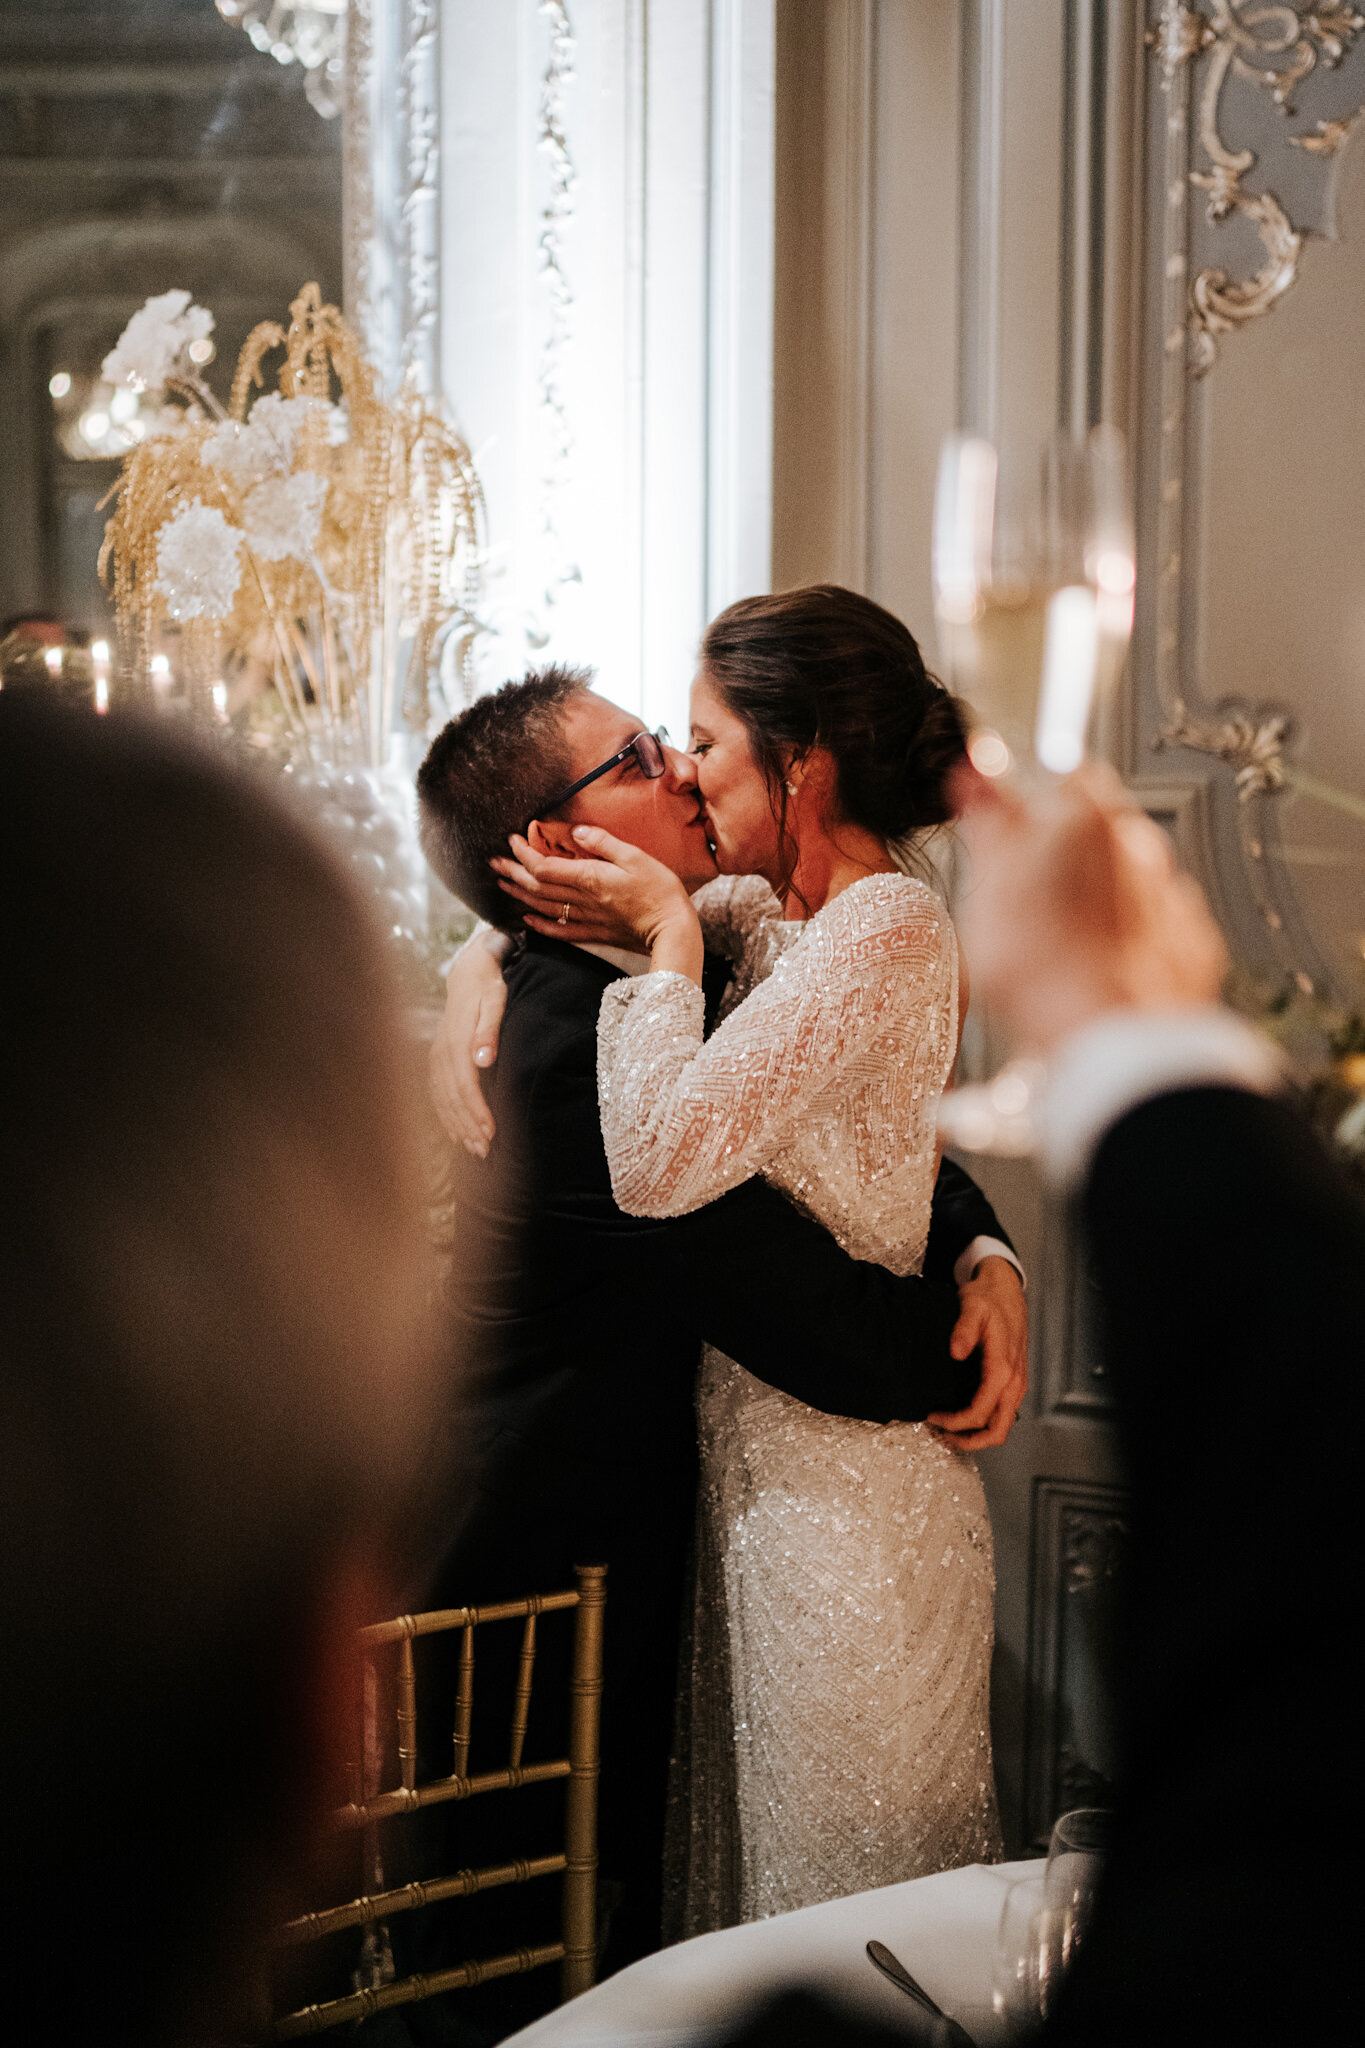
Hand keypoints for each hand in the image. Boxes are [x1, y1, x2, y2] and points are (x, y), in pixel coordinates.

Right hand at [429, 935, 507, 1156]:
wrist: (467, 973)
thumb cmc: (488, 987)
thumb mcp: (495, 1001)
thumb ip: (489, 1030)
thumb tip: (484, 1059)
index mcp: (457, 1041)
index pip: (465, 1085)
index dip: (476, 1111)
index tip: (491, 1133)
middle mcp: (442, 1052)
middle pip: (452, 1098)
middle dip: (468, 1126)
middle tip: (485, 1151)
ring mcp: (436, 1057)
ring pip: (443, 1099)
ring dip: (457, 1126)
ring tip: (474, 1149)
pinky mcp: (437, 1059)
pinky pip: (437, 1093)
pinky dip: (446, 1115)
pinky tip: (456, 1132)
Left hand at [492, 826, 703, 979]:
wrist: (673, 930)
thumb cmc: (660, 891)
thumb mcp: (636, 857)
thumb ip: (603, 843)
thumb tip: (576, 831)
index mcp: (590, 878)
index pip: (545, 866)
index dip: (524, 853)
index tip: (513, 839)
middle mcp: (583, 900)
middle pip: (537, 887)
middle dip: (513, 872)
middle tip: (494, 862)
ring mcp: (587, 919)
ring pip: (543, 907)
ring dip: (520, 895)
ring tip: (503, 884)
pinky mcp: (595, 933)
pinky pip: (560, 931)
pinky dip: (540, 925)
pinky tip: (528, 919)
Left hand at [927, 1256, 1027, 1450]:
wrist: (1006, 1291)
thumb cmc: (989, 1299)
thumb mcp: (972, 1307)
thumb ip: (963, 1329)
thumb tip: (956, 1352)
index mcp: (1004, 1369)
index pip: (980, 1412)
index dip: (955, 1422)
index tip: (933, 1417)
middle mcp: (1014, 1382)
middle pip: (997, 1431)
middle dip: (969, 1441)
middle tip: (942, 1436)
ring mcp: (1016, 1384)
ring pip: (1002, 1426)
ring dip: (977, 1434)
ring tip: (949, 1430)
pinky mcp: (1013, 1382)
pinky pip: (1002, 1413)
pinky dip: (984, 1423)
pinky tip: (963, 1414)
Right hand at [957, 763, 1227, 1057]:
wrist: (1110, 1038)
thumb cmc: (1044, 967)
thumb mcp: (989, 886)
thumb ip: (987, 819)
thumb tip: (978, 769)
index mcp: (1085, 819)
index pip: (1067, 775)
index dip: (1038, 803)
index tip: (1015, 829)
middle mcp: (1138, 846)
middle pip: (1101, 830)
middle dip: (1071, 855)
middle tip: (1029, 899)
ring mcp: (1170, 895)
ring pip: (1130, 880)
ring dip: (1103, 900)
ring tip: (1062, 947)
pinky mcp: (1191, 945)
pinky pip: (1157, 929)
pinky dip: (1131, 941)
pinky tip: (1100, 970)